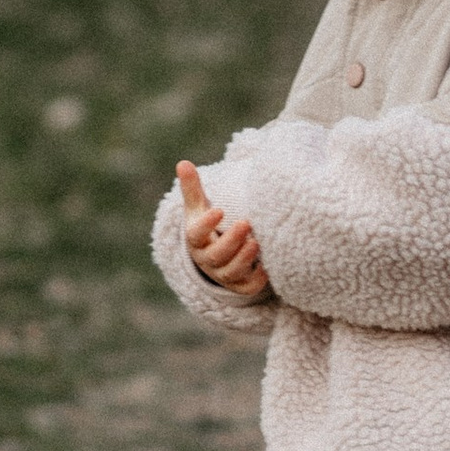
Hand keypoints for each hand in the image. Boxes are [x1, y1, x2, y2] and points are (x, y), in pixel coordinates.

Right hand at [176, 158, 270, 301]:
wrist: (214, 255)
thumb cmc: (208, 225)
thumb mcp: (199, 208)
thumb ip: (192, 188)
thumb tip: (182, 162)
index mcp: (196, 240)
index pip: (195, 235)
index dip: (206, 224)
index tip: (219, 209)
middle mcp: (207, 260)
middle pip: (215, 256)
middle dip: (230, 242)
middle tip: (245, 224)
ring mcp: (223, 274)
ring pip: (230, 273)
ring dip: (244, 260)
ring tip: (256, 243)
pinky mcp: (239, 285)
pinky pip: (247, 288)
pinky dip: (256, 281)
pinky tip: (267, 269)